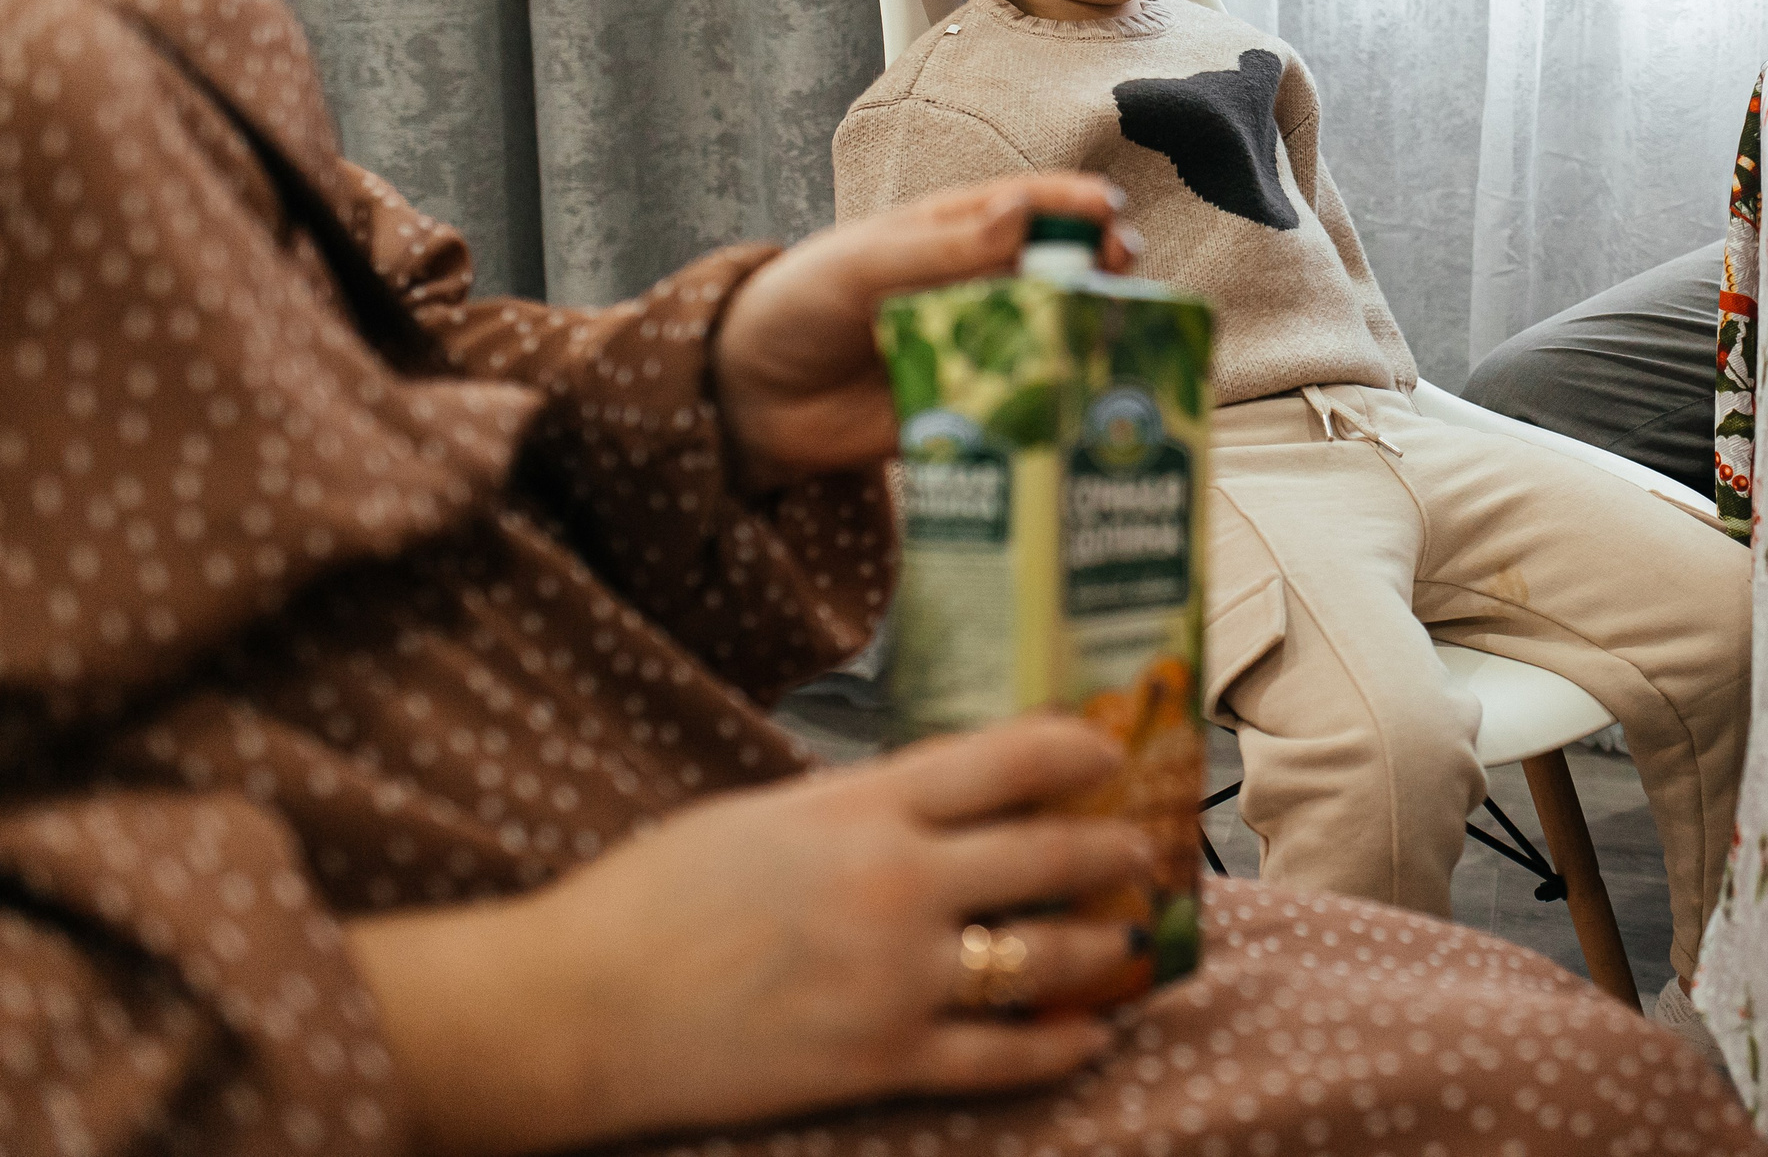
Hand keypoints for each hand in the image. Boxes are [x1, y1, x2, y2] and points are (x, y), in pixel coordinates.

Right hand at [346, 716, 1155, 1156]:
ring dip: (1106, 945)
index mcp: (862, 806)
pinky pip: (1004, 1053)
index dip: (1077, 751)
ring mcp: (897, 975)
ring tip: (1134, 937)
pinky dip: (1060, 1043)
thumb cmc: (654, 895)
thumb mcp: (766, 814)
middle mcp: (898, 882)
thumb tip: (936, 803)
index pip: (1007, 760)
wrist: (579, 1004)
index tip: (1109, 752)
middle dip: (1112, 851)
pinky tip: (1090, 1032)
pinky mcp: (883, 1058)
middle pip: (1049, 856)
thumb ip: (858, 807)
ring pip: (1046, 956)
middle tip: (1144, 850)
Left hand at [713, 175, 1137, 491]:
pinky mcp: (974, 410)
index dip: (1076, 203)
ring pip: (1054, 337)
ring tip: (1115, 334)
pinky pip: (1026, 406)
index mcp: (954, 234)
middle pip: (1060, 271)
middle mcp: (979, 288)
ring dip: (1090, 334)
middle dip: (1099, 267)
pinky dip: (1060, 403)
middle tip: (1121, 272)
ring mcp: (981, 350)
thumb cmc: (798, 306)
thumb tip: (1022, 213)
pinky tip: (1085, 402)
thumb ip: (940, 248)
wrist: (750, 398)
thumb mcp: (862, 264)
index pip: (1030, 207)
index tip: (1111, 209)